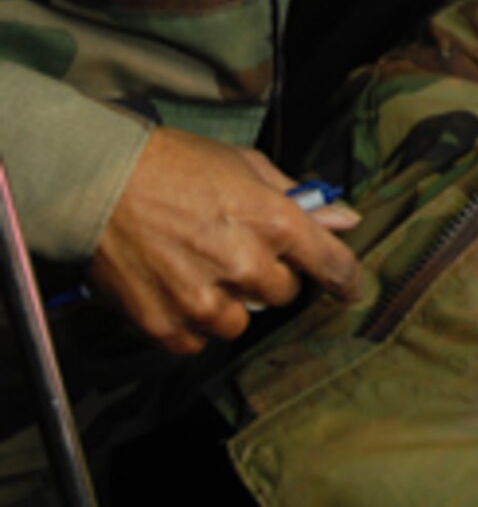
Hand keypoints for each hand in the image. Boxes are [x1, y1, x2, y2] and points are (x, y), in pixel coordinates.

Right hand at [90, 129, 362, 355]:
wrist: (97, 182)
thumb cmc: (173, 165)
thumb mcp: (243, 165)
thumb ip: (297, 197)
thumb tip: (344, 218)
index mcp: (274, 222)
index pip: (332, 265)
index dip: (346, 280)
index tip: (351, 289)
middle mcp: (246, 266)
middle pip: (282, 294)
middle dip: (266, 274)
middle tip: (231, 248)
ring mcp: (206, 300)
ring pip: (241, 322)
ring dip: (228, 302)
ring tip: (196, 267)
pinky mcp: (168, 326)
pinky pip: (198, 341)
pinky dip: (190, 322)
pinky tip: (172, 287)